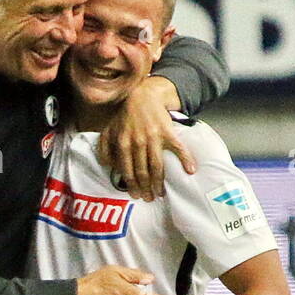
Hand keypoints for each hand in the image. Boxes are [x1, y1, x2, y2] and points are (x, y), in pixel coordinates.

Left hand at [98, 76, 196, 201]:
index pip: (127, 170)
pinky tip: (190, 170)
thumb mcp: (109, 130)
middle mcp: (138, 142)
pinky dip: (185, 159)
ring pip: (157, 165)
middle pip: (143, 172)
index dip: (132, 185)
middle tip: (149, 199)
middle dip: (146, 188)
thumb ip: (104, 149)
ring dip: (159, 182)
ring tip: (160, 193)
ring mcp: (154, 137)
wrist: (143, 96)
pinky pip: (177, 148)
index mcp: (123, 143)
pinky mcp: (168, 132)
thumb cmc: (125, 116)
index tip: (136, 195)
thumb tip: (107, 167)